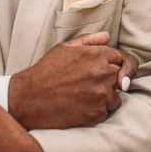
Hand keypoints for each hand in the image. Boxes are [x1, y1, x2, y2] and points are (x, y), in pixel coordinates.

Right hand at [9, 31, 135, 129]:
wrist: (29, 98)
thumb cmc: (45, 71)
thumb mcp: (64, 48)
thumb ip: (89, 40)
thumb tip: (106, 37)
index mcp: (96, 55)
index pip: (121, 59)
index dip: (114, 65)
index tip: (106, 72)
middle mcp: (102, 74)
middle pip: (120, 77)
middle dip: (109, 81)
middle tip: (90, 85)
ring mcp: (100, 95)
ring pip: (116, 97)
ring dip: (105, 98)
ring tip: (84, 96)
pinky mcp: (96, 114)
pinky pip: (106, 113)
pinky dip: (96, 112)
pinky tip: (80, 107)